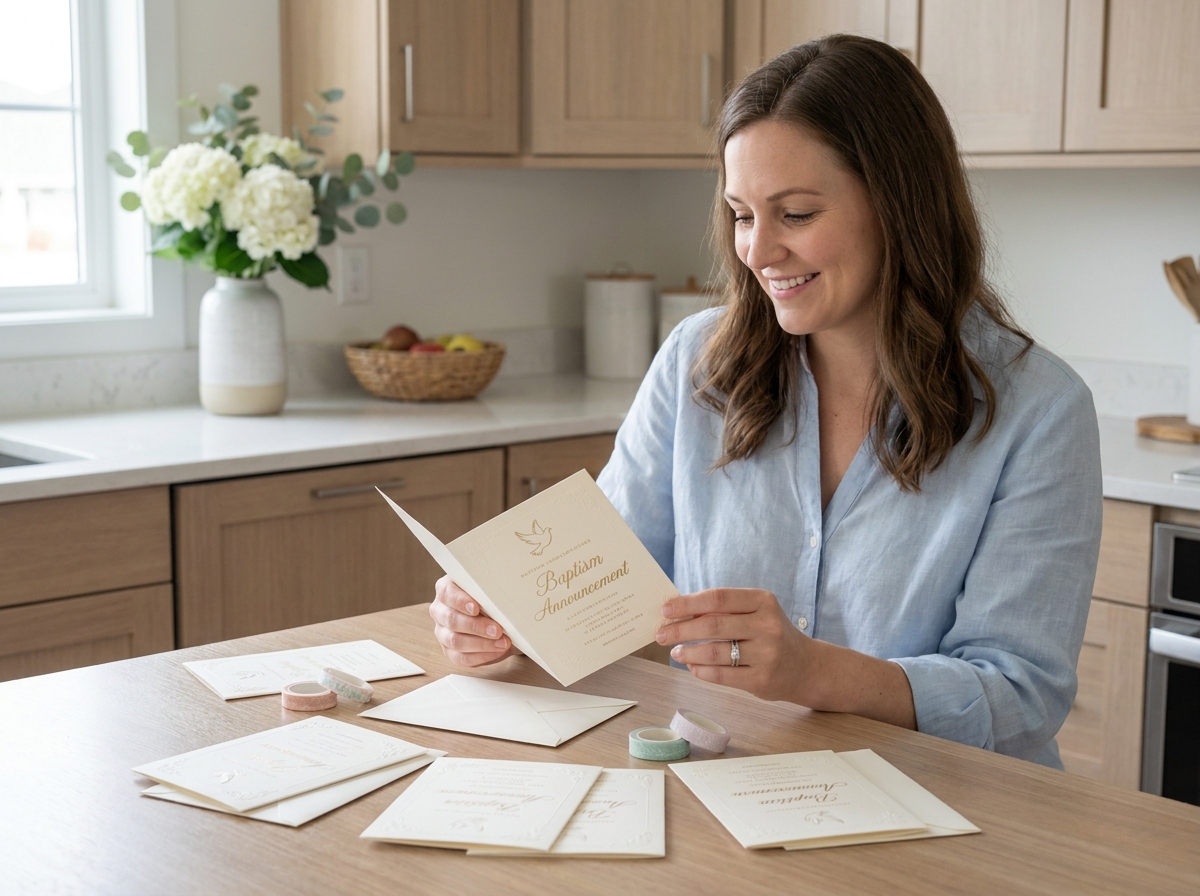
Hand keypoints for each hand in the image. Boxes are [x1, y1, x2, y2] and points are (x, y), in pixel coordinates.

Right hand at [429, 575, 519, 666]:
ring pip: (455, 641)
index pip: (447, 593)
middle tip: (497, 629)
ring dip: (481, 643)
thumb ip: (491, 592)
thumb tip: (503, 599)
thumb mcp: (492, 591)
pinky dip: (482, 656)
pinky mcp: (449, 651)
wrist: (499, 618)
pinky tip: (497, 651)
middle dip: (476, 626)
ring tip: (502, 642)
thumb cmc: (492, 599)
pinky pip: (462, 657)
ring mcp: (442, 632)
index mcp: (446, 589)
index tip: (475, 608)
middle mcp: (440, 610)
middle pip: (451, 620)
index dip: (460, 601)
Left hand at [655, 588, 810, 702]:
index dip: (688, 603)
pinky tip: (692, 667)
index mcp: (763, 601)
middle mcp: (767, 626)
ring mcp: (766, 654)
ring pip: (715, 652)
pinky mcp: (762, 680)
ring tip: (675, 653)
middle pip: (712, 626)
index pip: (718, 598)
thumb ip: (724, 610)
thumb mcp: (755, 613)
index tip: (665, 609)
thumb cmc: (769, 634)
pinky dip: (701, 671)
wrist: (806, 666)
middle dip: (680, 630)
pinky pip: (721, 676)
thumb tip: (679, 611)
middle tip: (661, 634)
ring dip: (688, 653)